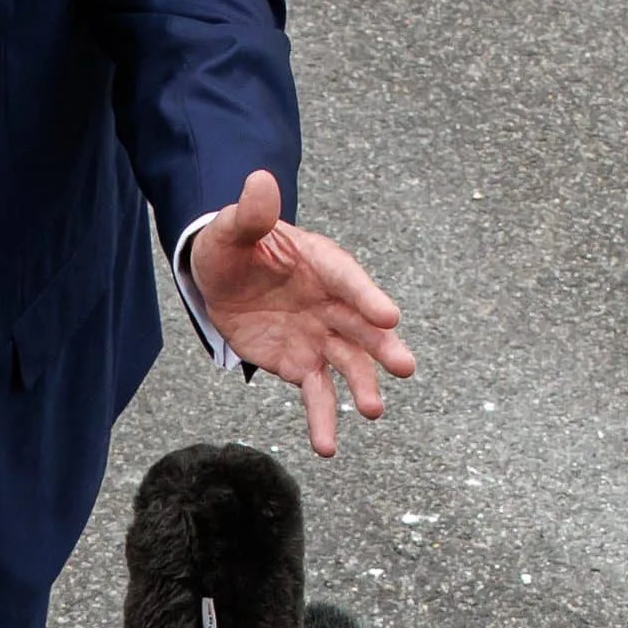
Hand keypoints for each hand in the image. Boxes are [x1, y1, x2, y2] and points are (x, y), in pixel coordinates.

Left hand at [184, 173, 414, 455]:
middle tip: (405, 367)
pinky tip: (325, 446)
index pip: (348, 280)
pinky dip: (321, 419)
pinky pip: (316, 393)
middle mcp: (331, 303)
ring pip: (347, 365)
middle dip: (382, 347)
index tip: (390, 316)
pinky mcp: (300, 364)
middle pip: (362, 327)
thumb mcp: (233, 229)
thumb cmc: (234, 246)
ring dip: (361, 387)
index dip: (368, 297)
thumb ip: (250, 213)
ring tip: (373, 411)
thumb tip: (258, 180)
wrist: (222, 277)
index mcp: (322, 264)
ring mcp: (320, 336)